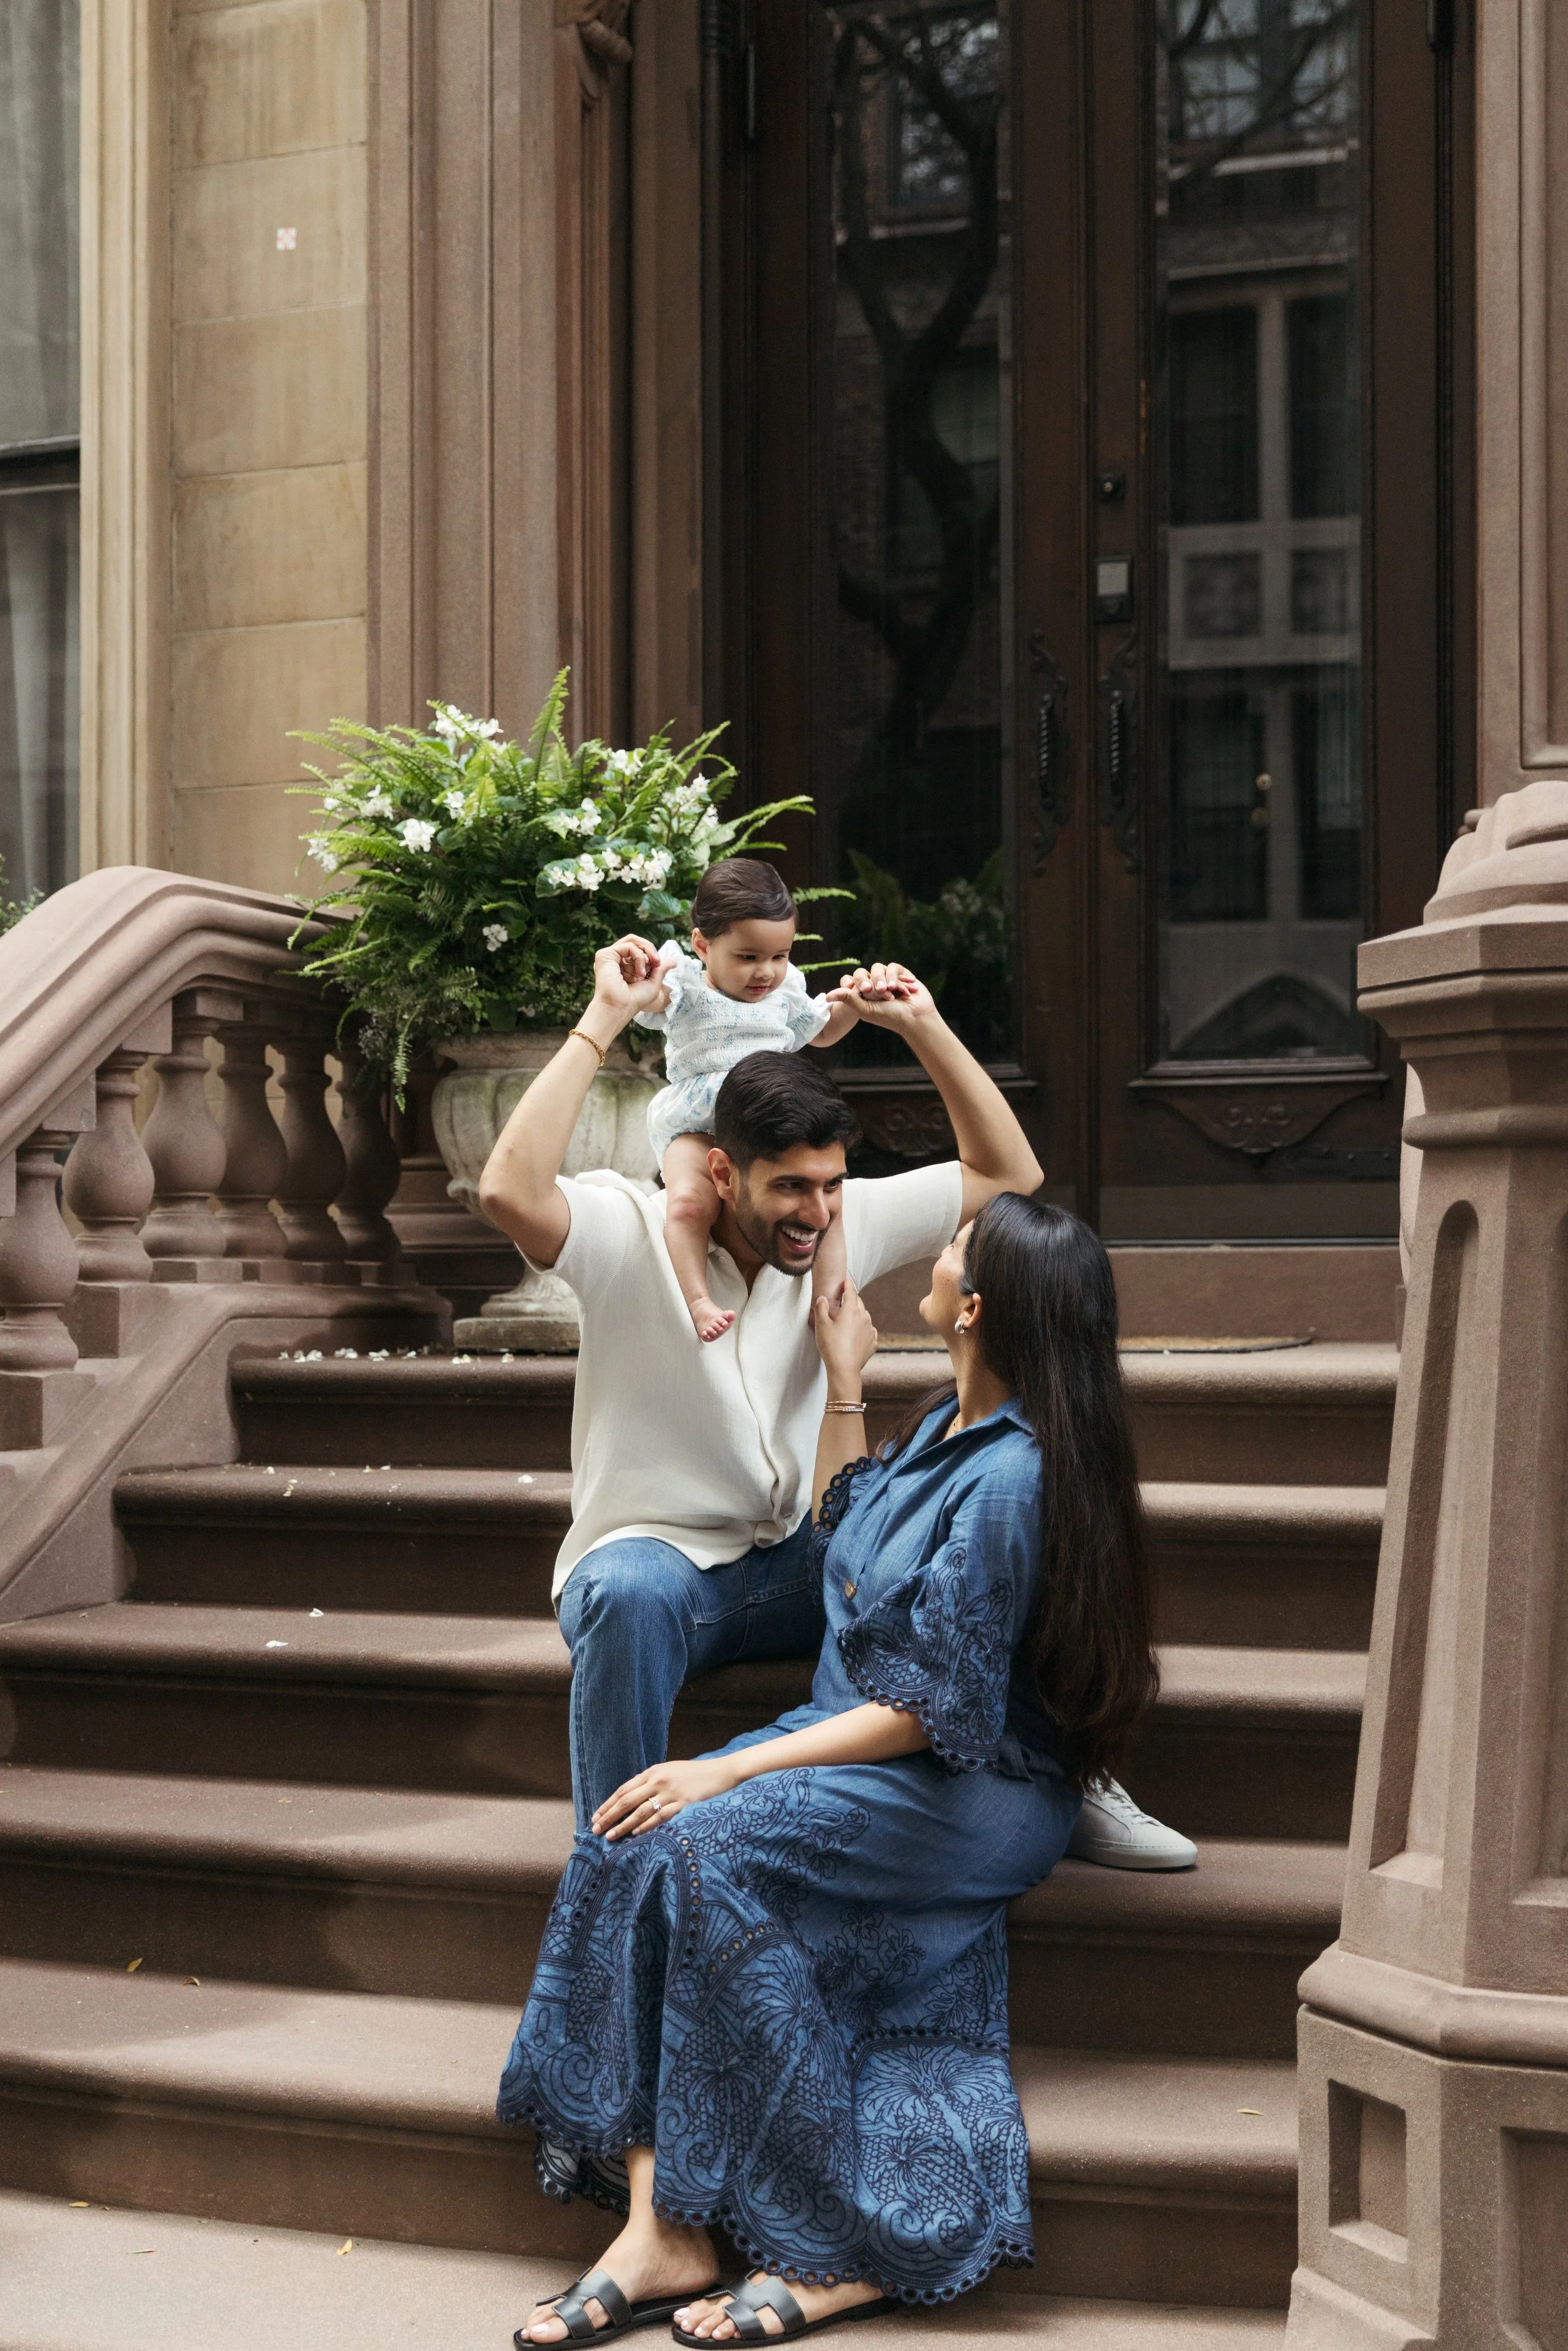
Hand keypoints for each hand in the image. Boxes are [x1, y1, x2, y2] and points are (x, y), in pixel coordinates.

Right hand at [591, 935, 664, 1022]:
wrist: (621, 1007)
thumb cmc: (635, 1000)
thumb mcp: (653, 983)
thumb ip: (660, 969)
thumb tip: (674, 962)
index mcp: (625, 965)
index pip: (640, 949)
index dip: (651, 955)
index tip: (657, 966)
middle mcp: (617, 960)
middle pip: (635, 941)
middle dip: (649, 950)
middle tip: (656, 962)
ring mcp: (610, 957)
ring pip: (632, 941)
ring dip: (644, 954)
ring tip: (644, 972)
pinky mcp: (605, 955)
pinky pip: (628, 946)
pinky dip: (638, 956)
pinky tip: (639, 972)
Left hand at [593, 1756, 739, 1839]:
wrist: (721, 1772)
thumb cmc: (694, 1774)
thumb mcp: (670, 1772)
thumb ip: (651, 1782)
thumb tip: (631, 1799)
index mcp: (653, 1771)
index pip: (624, 1789)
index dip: (608, 1804)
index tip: (596, 1816)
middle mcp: (659, 1780)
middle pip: (627, 1800)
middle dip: (609, 1816)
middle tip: (596, 1829)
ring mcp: (671, 1792)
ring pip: (640, 1811)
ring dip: (623, 1825)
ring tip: (610, 1836)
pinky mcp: (684, 1804)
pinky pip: (661, 1817)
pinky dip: (646, 1826)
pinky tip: (635, 1834)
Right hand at [813, 1275, 877, 1391]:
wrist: (844, 1369)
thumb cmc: (831, 1346)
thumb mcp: (821, 1325)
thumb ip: (820, 1308)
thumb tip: (822, 1298)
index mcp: (851, 1311)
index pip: (851, 1292)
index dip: (848, 1285)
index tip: (846, 1280)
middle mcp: (863, 1317)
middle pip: (859, 1303)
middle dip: (852, 1298)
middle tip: (846, 1297)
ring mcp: (870, 1330)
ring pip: (865, 1316)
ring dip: (858, 1314)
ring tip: (850, 1318)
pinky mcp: (873, 1342)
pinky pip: (869, 1331)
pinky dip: (864, 1329)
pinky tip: (858, 1334)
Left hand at [834, 963, 935, 1033]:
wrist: (914, 1017)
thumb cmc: (889, 1016)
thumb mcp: (865, 1009)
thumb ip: (848, 999)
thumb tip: (827, 996)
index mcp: (860, 994)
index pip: (850, 980)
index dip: (853, 983)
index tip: (861, 991)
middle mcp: (872, 984)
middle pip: (863, 972)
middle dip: (870, 981)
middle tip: (878, 991)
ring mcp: (886, 978)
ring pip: (878, 968)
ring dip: (884, 980)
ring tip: (891, 991)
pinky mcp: (899, 973)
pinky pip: (893, 967)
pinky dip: (897, 977)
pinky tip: (903, 989)